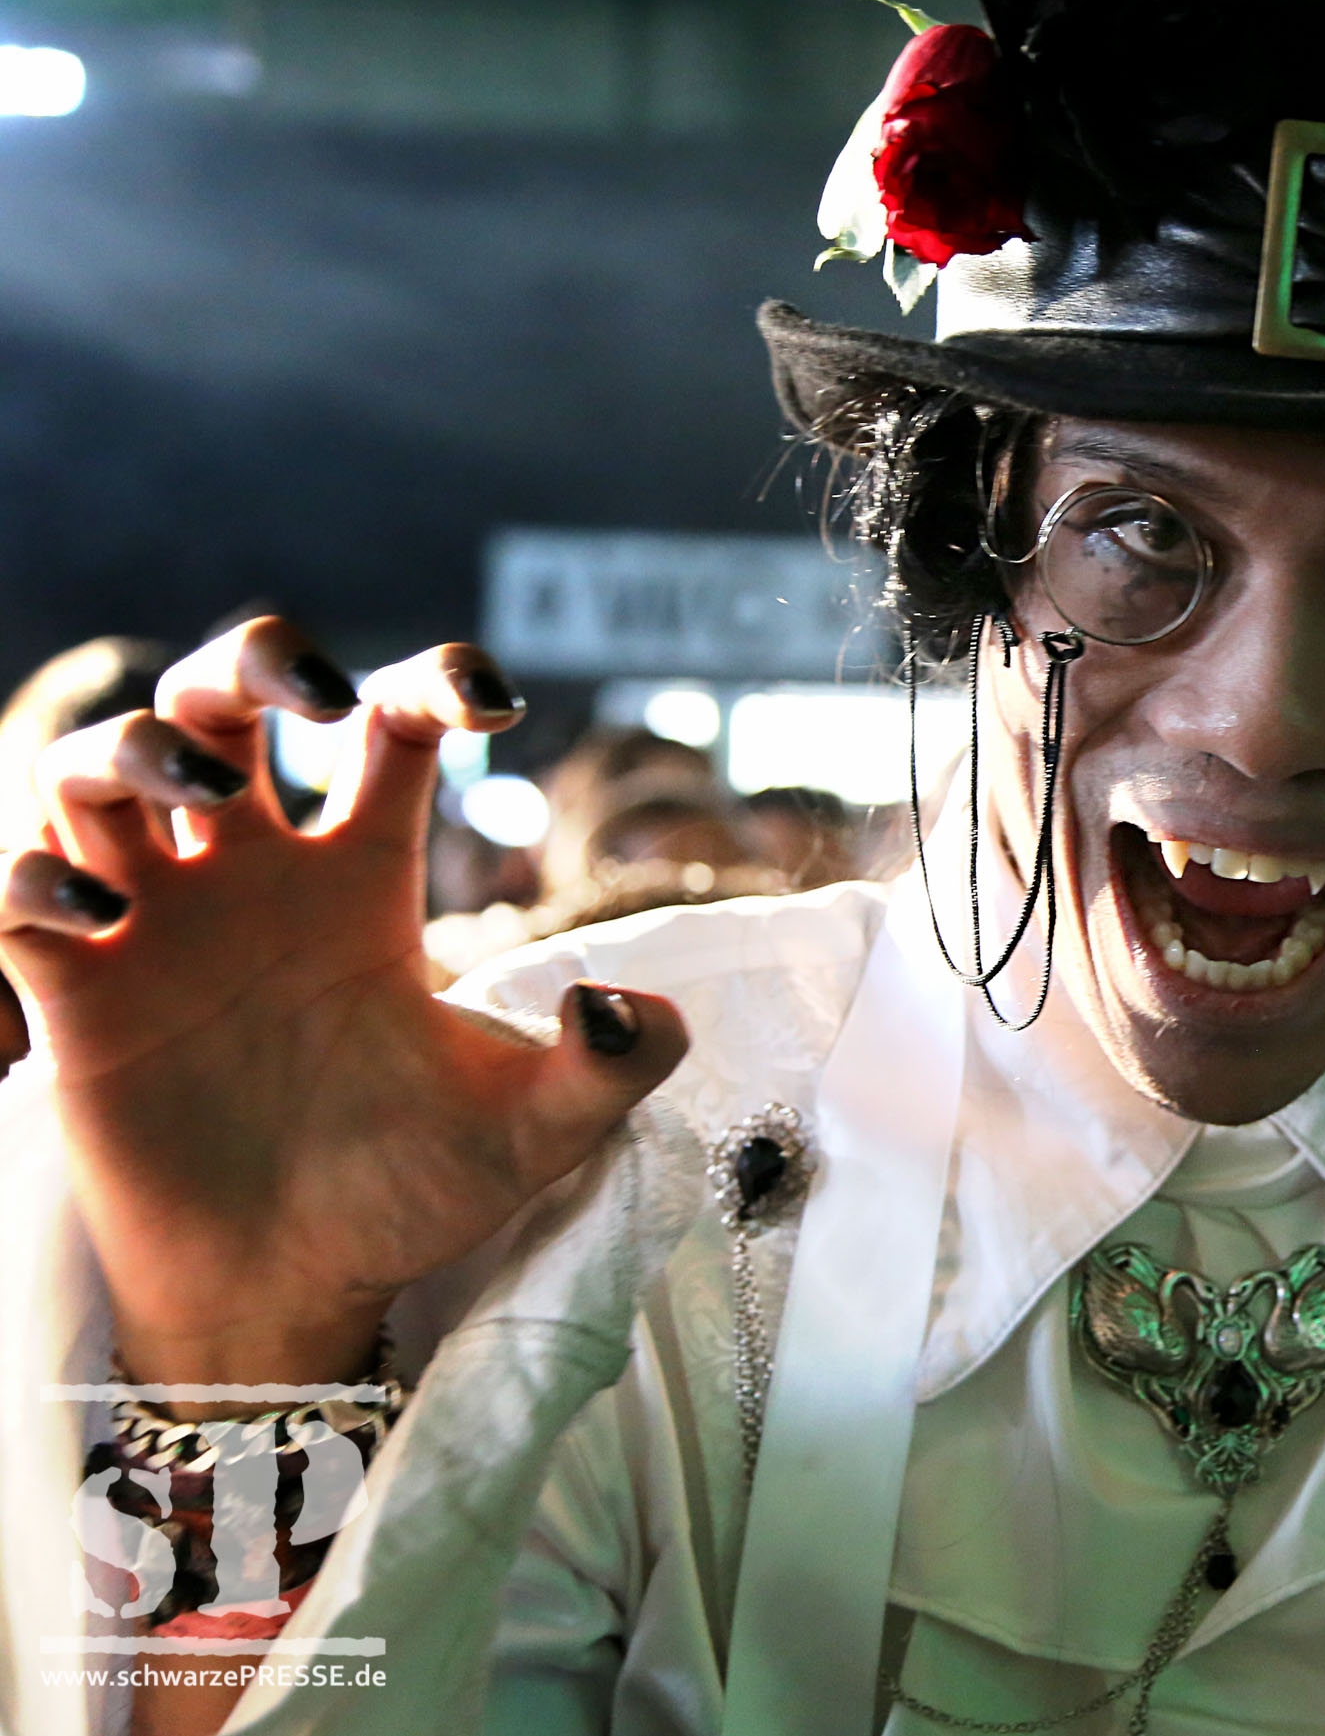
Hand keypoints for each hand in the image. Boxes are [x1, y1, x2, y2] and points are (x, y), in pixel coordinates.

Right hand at [0, 619, 687, 1387]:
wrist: (296, 1294)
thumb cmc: (411, 1198)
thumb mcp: (537, 1133)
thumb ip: (612, 1067)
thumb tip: (634, 1005)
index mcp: (366, 881)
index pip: (392, 731)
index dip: (430, 681)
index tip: (487, 699)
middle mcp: (255, 878)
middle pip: (225, 703)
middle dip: (254, 658)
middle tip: (310, 689)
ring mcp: (159, 927)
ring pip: (103, 769)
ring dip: (132, 743)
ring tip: (195, 784)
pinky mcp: (77, 998)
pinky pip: (16, 894)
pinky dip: (33, 878)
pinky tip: (96, 913)